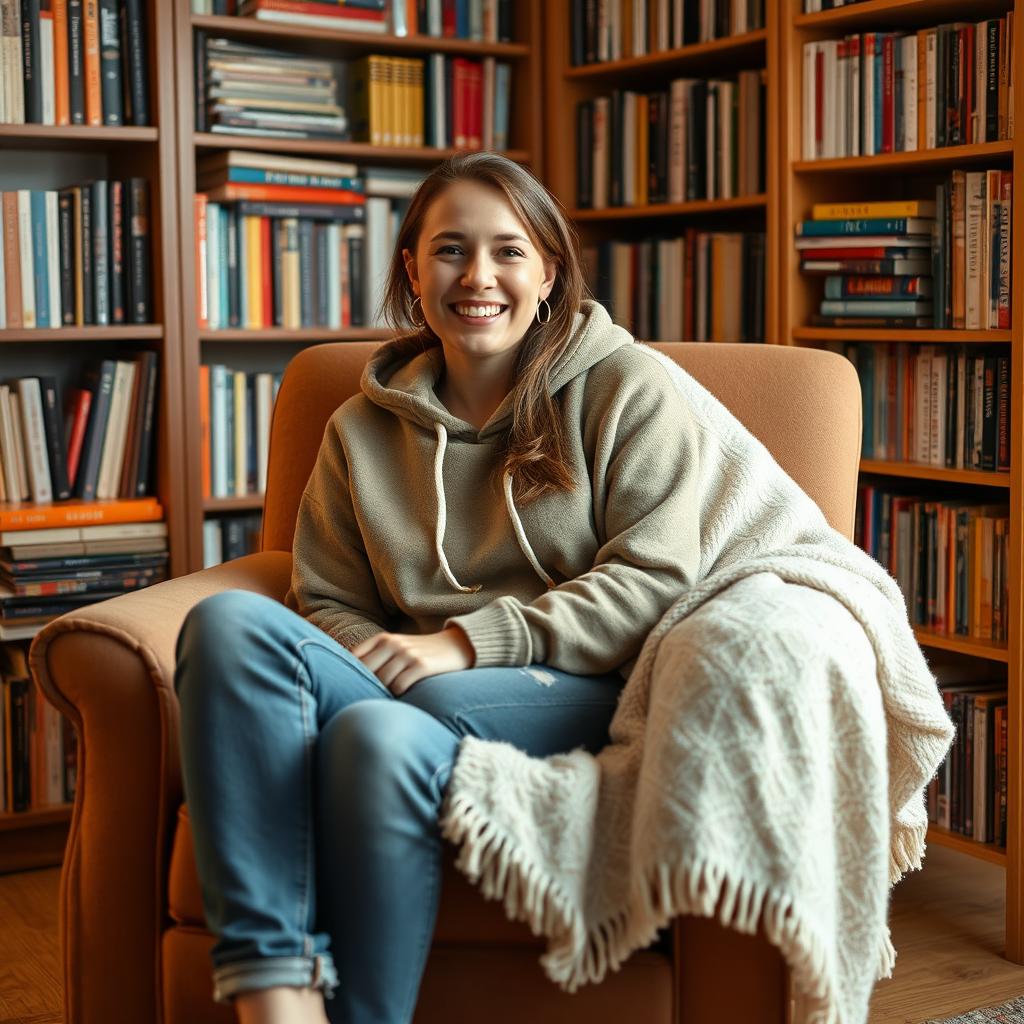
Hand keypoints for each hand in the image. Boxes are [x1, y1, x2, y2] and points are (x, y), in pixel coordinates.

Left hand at [351, 626, 474, 696]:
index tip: (351, 687)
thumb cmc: (420, 652)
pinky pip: (399, 686)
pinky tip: (403, 695)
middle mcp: (393, 644)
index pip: (354, 658)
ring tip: (388, 698)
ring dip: (383, 693)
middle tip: (369, 698)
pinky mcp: (421, 665)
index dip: (349, 674)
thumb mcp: (396, 647)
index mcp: (382, 639)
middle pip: (366, 672)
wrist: (456, 645)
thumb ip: (374, 658)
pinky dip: (398, 694)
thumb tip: (348, 679)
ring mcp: (407, 654)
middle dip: (365, 687)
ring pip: (382, 681)